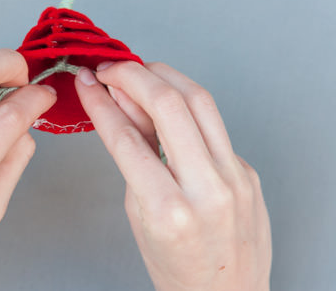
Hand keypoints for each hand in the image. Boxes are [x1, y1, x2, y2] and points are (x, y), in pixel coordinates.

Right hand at [74, 61, 271, 290]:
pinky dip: (184, 102)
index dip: (101, 103)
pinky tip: (165, 99)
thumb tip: (120, 110)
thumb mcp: (138, 215)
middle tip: (110, 68)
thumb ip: (132, 160)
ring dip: (163, 76)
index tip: (88, 84)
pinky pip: (214, 123)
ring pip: (200, 100)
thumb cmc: (176, 268)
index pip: (127, 138)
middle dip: (133, 74)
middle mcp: (208, 188)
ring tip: (137, 72)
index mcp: (169, 210)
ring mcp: (235, 176)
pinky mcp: (248, 170)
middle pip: (169, 104)